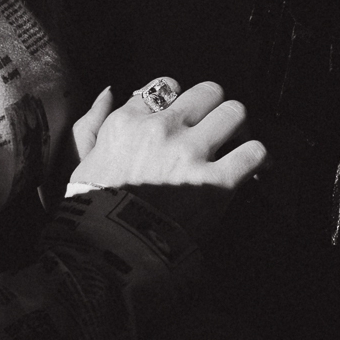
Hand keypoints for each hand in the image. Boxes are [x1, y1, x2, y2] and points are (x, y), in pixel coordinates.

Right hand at [68, 78, 267, 240]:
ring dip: (239, 128)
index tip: (183, 119)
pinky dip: (258, 159)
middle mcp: (161, 128)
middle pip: (207, 91)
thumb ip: (91, 123)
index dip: (179, 101)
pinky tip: (255, 169)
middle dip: (215, 108)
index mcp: (127, 122)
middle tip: (217, 128)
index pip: (166, 86)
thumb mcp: (80, 162)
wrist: (108, 252)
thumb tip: (110, 91)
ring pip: (234, 112)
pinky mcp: (216, 181)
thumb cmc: (90, 212)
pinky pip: (253, 152)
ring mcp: (190, 152)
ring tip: (237, 145)